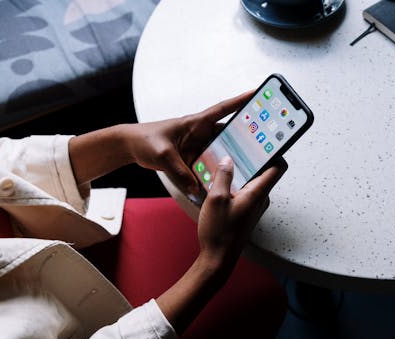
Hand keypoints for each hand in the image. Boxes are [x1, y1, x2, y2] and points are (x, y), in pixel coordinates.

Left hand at [126, 91, 252, 194]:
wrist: (131, 146)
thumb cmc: (145, 140)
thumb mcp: (163, 155)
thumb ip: (180, 172)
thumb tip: (196, 189)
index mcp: (195, 123)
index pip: (223, 109)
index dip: (241, 101)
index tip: (258, 94)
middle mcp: (199, 133)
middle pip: (228, 133)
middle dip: (245, 135)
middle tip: (264, 142)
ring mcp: (197, 146)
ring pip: (220, 151)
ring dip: (231, 157)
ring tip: (248, 165)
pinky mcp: (192, 158)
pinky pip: (208, 165)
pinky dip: (215, 171)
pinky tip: (223, 181)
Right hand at [197, 156, 287, 272]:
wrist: (217, 259)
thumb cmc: (219, 232)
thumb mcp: (216, 199)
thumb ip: (223, 176)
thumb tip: (227, 159)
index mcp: (258, 193)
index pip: (278, 167)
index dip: (274, 151)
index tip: (264, 140)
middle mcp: (260, 199)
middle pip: (263, 171)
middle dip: (251, 158)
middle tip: (236, 146)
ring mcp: (254, 206)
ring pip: (252, 181)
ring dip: (240, 172)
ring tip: (224, 163)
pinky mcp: (246, 212)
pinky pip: (245, 192)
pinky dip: (235, 184)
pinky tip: (219, 183)